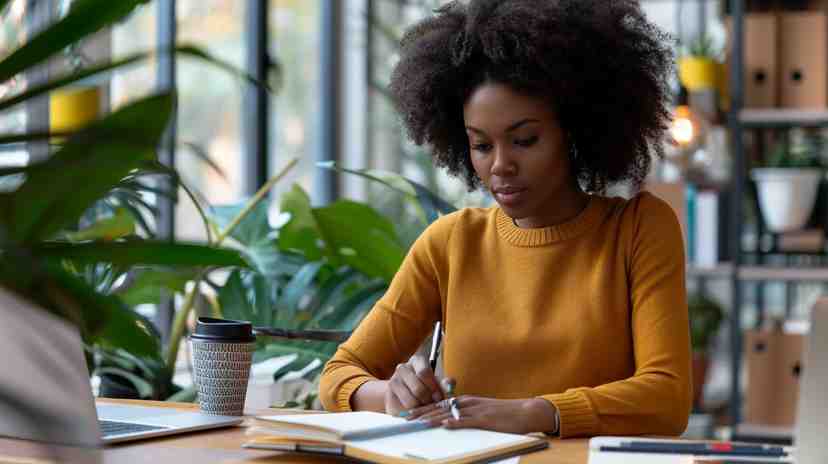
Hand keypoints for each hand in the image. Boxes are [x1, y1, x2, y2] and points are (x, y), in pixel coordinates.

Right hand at [385, 356, 448, 415]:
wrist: (402, 395)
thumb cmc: (424, 387)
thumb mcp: (436, 383)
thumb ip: (444, 383)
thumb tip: (450, 384)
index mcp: (417, 361)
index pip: (424, 372)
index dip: (433, 387)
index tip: (439, 397)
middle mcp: (403, 368)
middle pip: (418, 388)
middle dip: (428, 400)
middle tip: (432, 404)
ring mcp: (393, 380)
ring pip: (411, 400)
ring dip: (421, 407)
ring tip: (423, 406)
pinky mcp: (389, 396)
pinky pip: (404, 408)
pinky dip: (413, 412)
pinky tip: (414, 409)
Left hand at [405, 396, 558, 434]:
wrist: (525, 411)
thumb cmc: (503, 414)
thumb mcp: (481, 412)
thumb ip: (465, 415)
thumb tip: (449, 421)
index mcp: (465, 401)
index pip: (437, 404)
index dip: (421, 409)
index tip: (406, 414)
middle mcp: (467, 403)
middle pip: (438, 407)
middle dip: (419, 413)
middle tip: (402, 417)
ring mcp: (475, 410)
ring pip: (448, 413)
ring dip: (431, 418)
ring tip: (415, 422)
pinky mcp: (485, 419)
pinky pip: (467, 421)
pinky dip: (454, 423)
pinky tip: (444, 425)